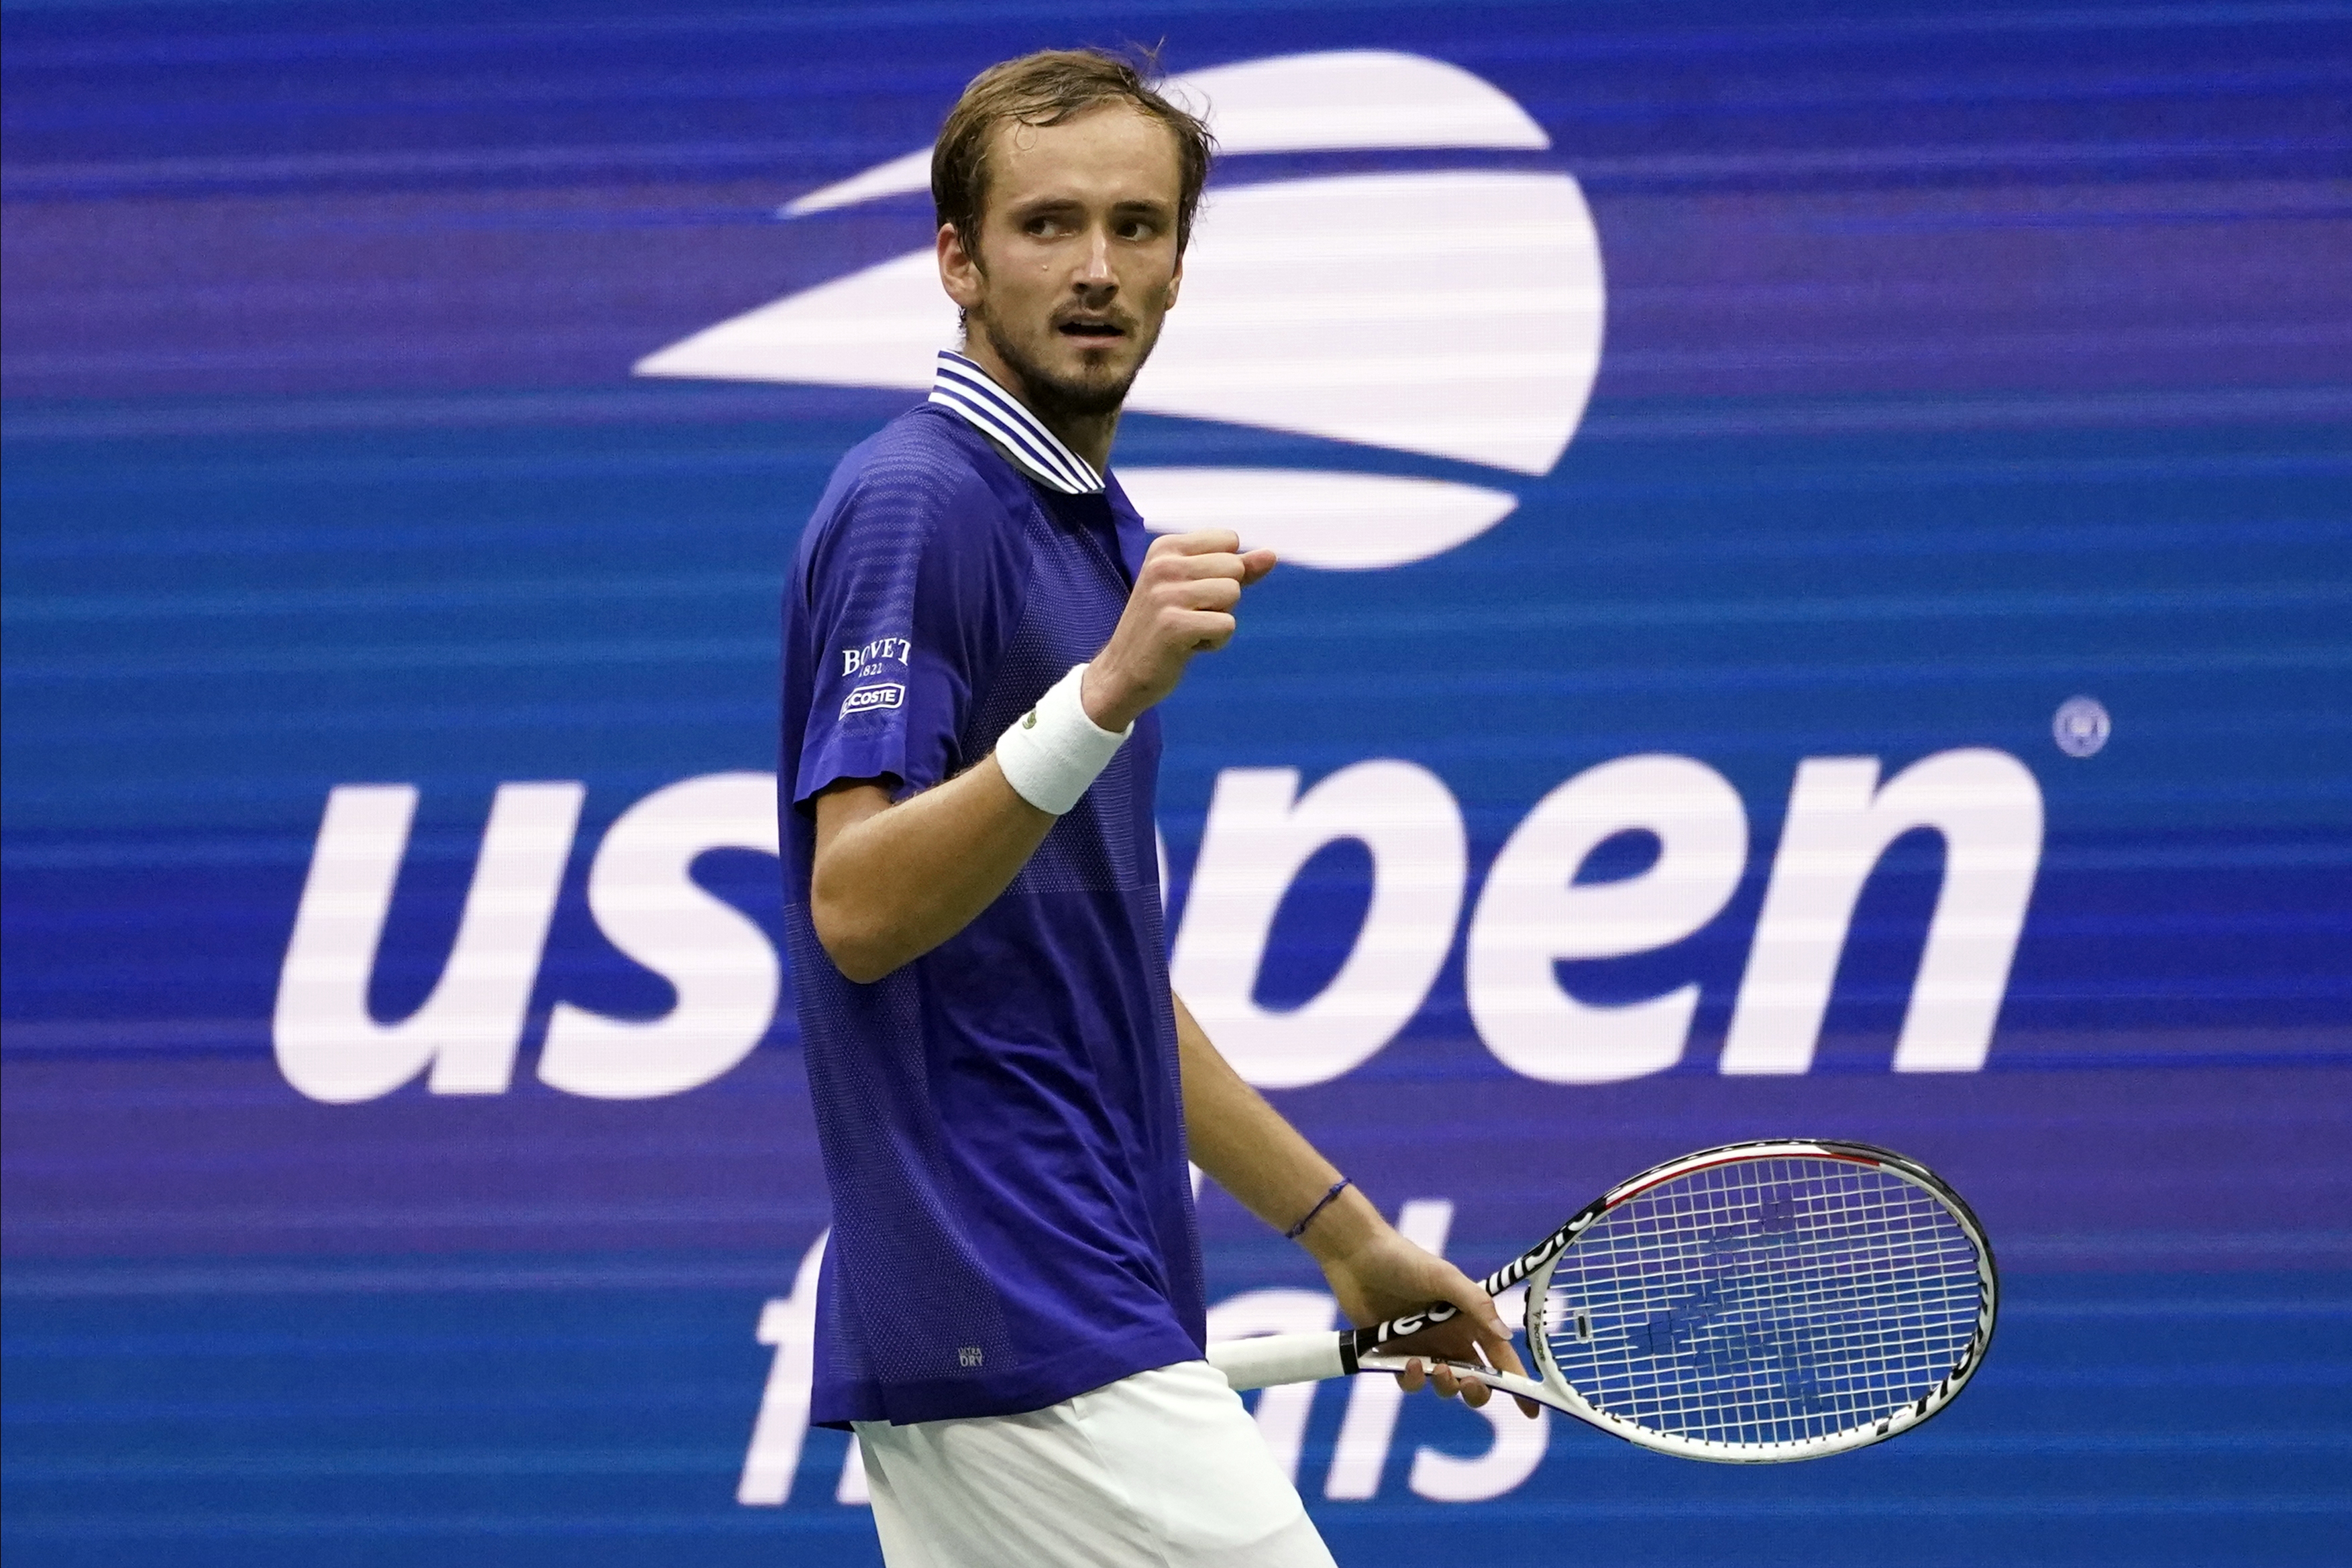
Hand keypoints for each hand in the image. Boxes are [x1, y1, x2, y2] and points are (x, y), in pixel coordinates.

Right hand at [1082, 530, 1275, 731]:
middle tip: (1191, 614)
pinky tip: (1188, 646)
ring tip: (1191, 629)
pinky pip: (1227, 625)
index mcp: (1165, 547)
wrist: (1123, 672)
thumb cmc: (1165, 626)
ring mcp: (1165, 594)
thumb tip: (1271, 555)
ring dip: (1220, 620)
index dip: (1223, 572)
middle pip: (1234, 568)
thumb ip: (1236, 569)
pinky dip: (1215, 642)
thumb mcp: (1196, 588)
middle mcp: (1162, 565)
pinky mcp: (1173, 625)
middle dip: (1224, 597)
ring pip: (1232, 593)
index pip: (1229, 541)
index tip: (1193, 592)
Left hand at [1313, 1222, 1540, 1416]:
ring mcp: (1423, 1348)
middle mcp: (1449, 1338)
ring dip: (1446, 1385)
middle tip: (1470, 1383)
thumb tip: (1507, 1334)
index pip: (1501, 1357)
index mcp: (1469, 1320)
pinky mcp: (1394, 1355)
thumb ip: (1476, 1304)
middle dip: (1478, 1391)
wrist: (1357, 1256)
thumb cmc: (1405, 1260)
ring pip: (1444, 1385)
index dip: (1517, 1384)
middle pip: (1475, 1380)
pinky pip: (1411, 1382)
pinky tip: (1409, 1364)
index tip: (1532, 1410)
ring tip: (1436, 1368)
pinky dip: (1414, 1380)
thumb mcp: (1444, 1277)